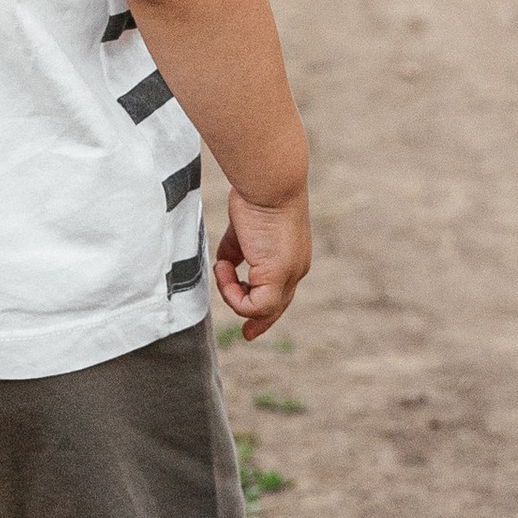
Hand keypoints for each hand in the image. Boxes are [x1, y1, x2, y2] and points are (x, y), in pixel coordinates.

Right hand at [213, 178, 308, 340]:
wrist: (268, 183)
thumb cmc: (255, 195)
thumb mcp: (243, 228)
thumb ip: (237, 249)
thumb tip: (225, 263)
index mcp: (292, 256)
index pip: (281, 291)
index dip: (264, 309)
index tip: (250, 323)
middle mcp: (295, 269)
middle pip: (278, 306)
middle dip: (260, 321)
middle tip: (247, 334)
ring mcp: (290, 274)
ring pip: (263, 309)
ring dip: (233, 294)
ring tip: (222, 269)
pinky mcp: (278, 276)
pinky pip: (253, 305)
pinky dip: (232, 292)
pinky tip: (223, 266)